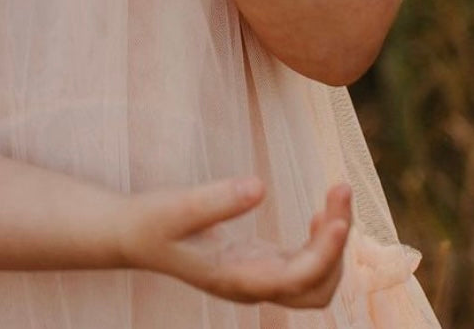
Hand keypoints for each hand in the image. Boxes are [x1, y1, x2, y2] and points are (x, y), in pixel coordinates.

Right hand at [117, 175, 351, 307]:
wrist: (133, 236)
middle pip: (317, 286)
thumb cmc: (151, 222)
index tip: (340, 217)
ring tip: (337, 193)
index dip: (324, 252)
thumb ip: (216, 200)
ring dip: (334, 241)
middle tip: (340, 187)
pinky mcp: (260, 263)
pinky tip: (318, 213)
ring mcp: (259, 277)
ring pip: (316, 278)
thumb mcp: (176, 207)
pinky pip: (305, 264)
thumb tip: (260, 186)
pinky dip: (321, 241)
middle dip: (338, 244)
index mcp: (236, 280)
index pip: (296, 279)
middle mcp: (254, 287)